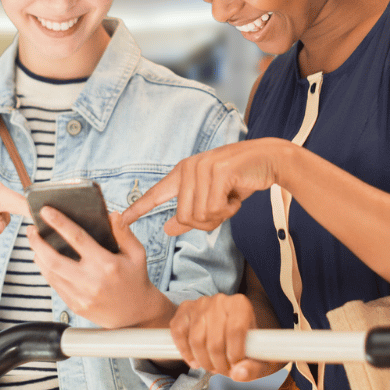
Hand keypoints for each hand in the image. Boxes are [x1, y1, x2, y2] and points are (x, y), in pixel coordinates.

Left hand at [27, 208, 175, 328]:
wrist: (136, 315)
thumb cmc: (136, 280)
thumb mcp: (137, 253)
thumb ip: (124, 232)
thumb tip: (112, 214)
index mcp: (107, 264)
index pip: (77, 238)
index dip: (59, 223)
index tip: (46, 211)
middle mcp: (91, 281)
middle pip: (54, 259)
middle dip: (37, 242)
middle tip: (31, 229)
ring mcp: (81, 296)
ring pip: (50, 273)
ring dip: (38, 256)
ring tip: (34, 243)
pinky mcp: (76, 306)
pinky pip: (55, 285)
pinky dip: (46, 271)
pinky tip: (44, 261)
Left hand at [121, 139, 284, 234]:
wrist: (269, 160)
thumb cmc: (240, 180)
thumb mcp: (213, 199)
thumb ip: (190, 213)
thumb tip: (168, 229)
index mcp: (182, 173)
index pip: (156, 194)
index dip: (138, 209)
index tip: (120, 220)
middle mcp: (188, 168)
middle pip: (185, 217)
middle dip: (206, 223)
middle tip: (222, 211)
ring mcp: (202, 168)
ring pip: (200, 215)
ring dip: (220, 216)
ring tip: (230, 200)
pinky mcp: (218, 171)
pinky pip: (215, 208)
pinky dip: (230, 210)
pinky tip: (236, 197)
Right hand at [170, 295, 278, 381]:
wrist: (237, 328)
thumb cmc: (251, 344)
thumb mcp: (262, 359)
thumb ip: (254, 368)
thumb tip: (238, 374)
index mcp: (241, 305)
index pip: (235, 332)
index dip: (234, 356)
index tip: (235, 366)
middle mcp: (220, 300)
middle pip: (214, 341)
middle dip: (218, 364)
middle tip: (224, 371)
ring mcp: (200, 303)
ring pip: (196, 340)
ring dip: (203, 361)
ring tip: (212, 367)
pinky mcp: (185, 309)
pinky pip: (178, 333)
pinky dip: (184, 351)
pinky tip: (194, 361)